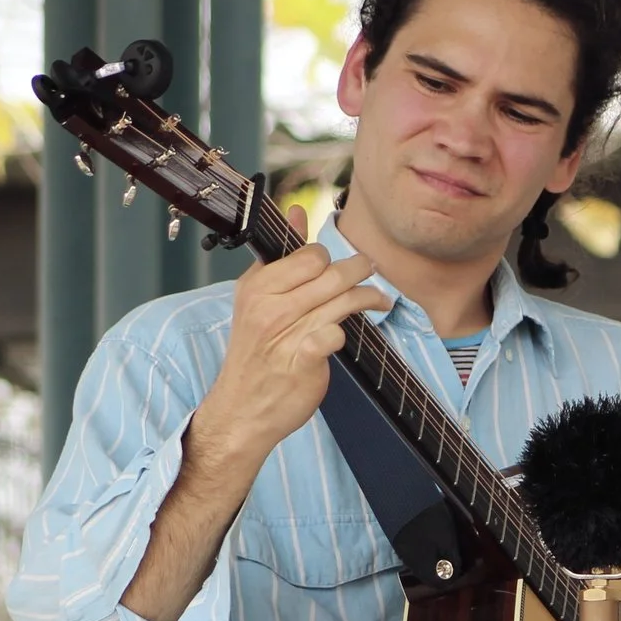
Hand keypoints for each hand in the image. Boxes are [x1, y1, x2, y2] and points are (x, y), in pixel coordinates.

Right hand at [194, 205, 389, 470]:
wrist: (241, 409)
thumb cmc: (256, 353)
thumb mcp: (259, 298)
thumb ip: (282, 256)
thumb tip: (297, 210)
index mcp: (256, 285)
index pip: (308, 254)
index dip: (330, 259)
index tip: (340, 267)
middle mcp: (268, 306)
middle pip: (330, 273)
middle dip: (360, 271)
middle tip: (371, 275)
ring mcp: (285, 332)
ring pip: (341, 299)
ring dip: (369, 298)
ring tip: (380, 301)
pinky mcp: (303, 358)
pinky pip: (337, 333)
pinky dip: (346, 333)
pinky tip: (348, 335)